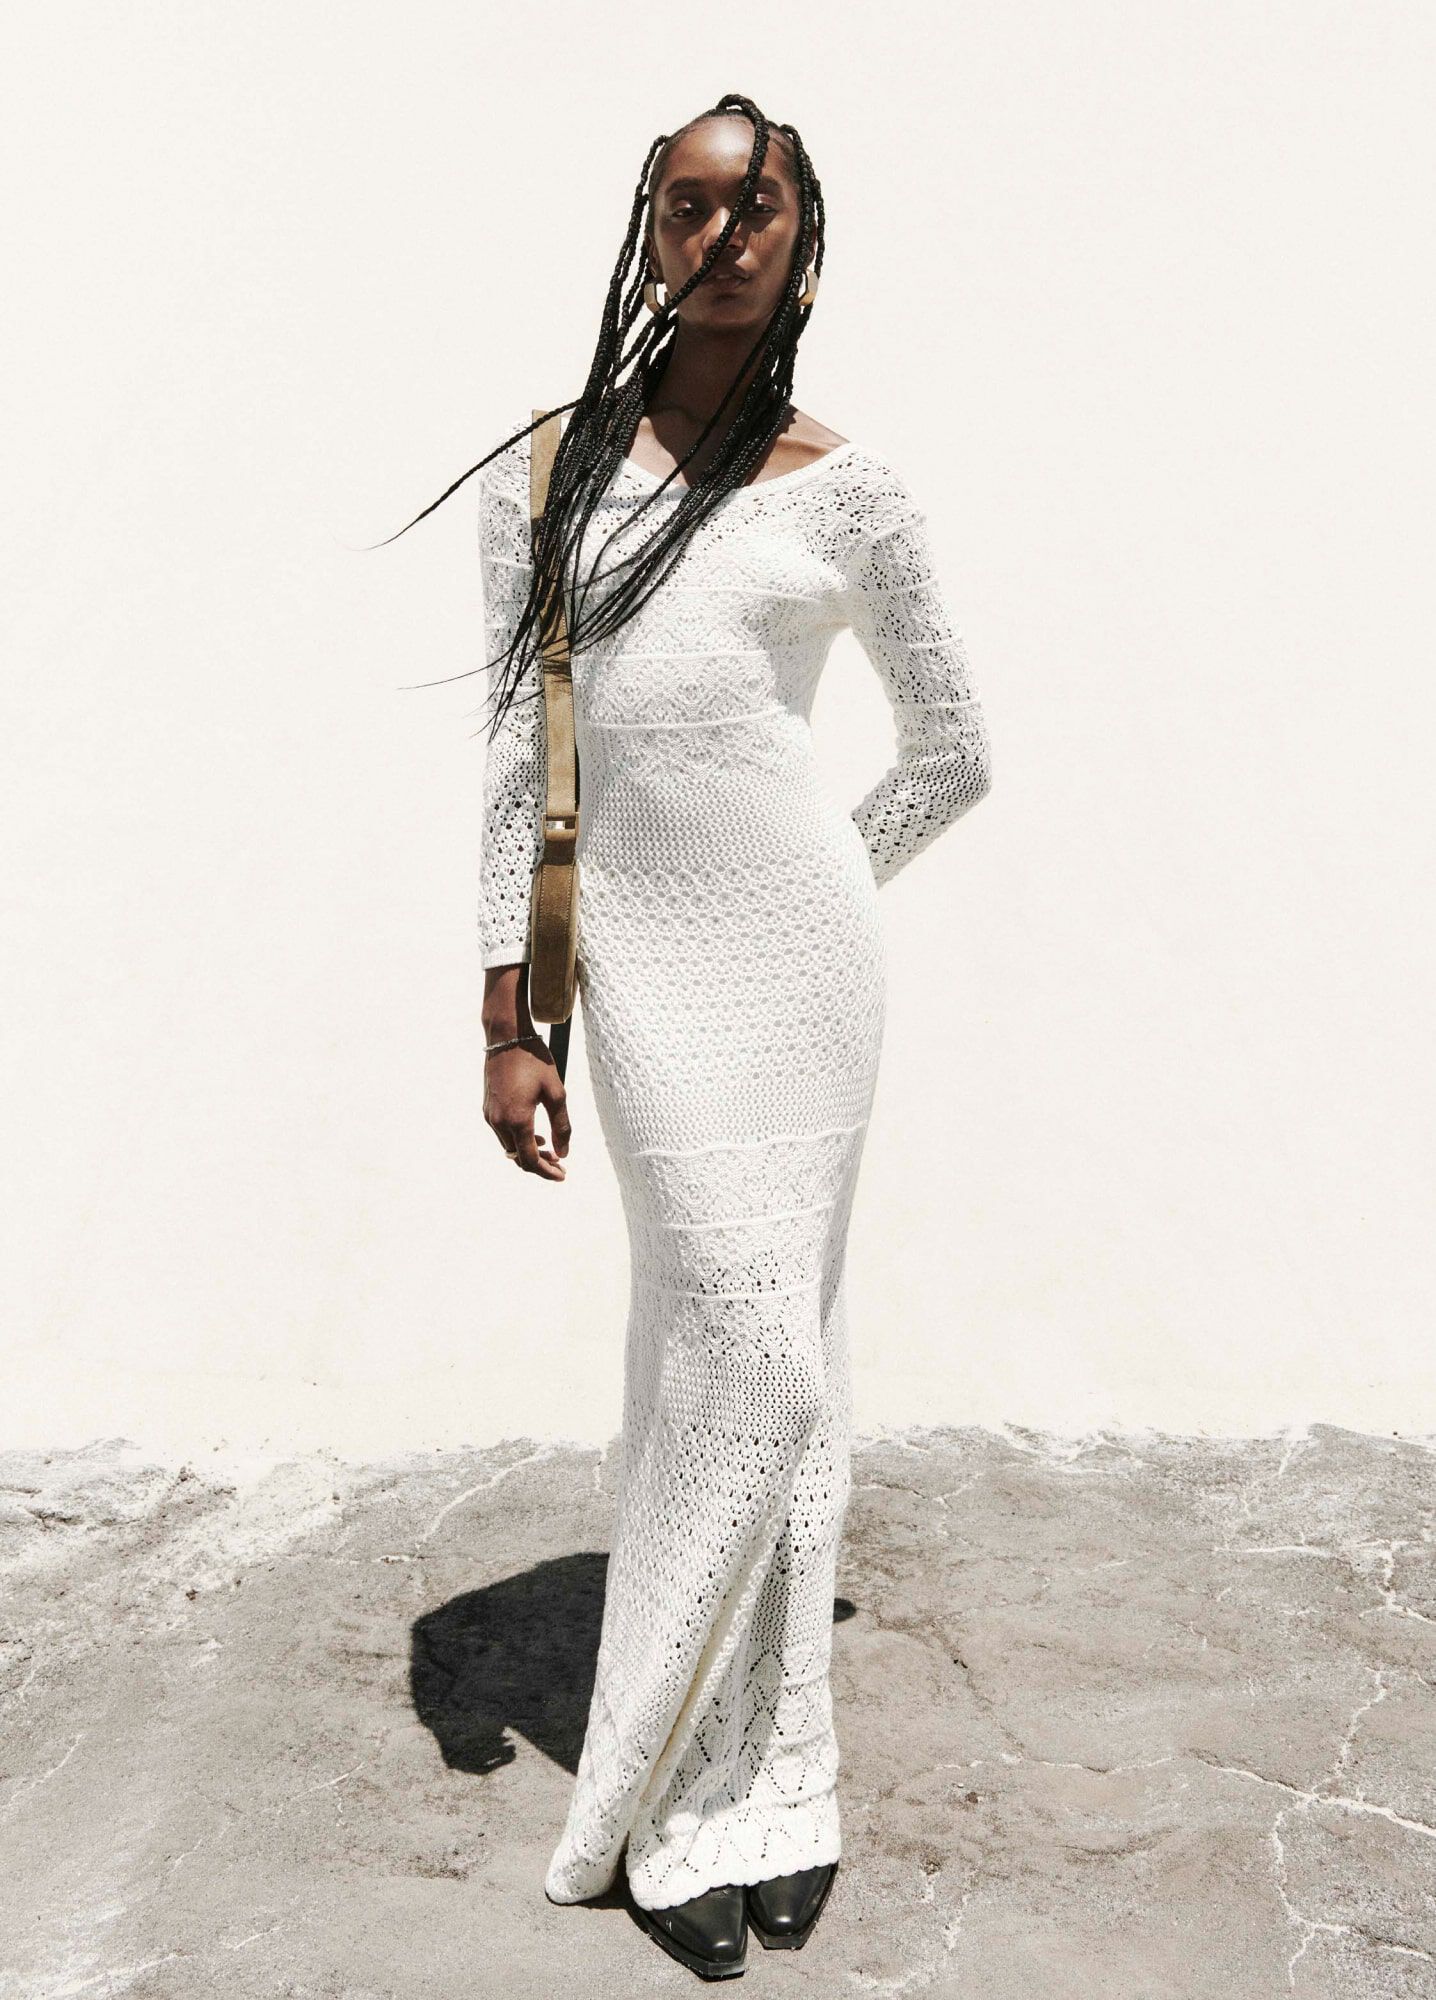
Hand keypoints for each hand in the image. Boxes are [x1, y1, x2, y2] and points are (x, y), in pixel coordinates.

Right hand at [484, 1037, 570, 1180]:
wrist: (507, 1037)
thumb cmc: (535, 1061)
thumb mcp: (556, 1093)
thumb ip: (562, 1126)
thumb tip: (563, 1153)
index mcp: (517, 1120)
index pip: (530, 1161)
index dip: (547, 1172)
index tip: (563, 1175)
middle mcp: (499, 1122)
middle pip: (518, 1158)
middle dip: (540, 1164)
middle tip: (559, 1163)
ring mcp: (490, 1115)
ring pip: (509, 1147)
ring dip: (528, 1153)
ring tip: (549, 1149)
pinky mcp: (487, 1107)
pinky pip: (502, 1133)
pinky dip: (517, 1140)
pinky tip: (533, 1134)